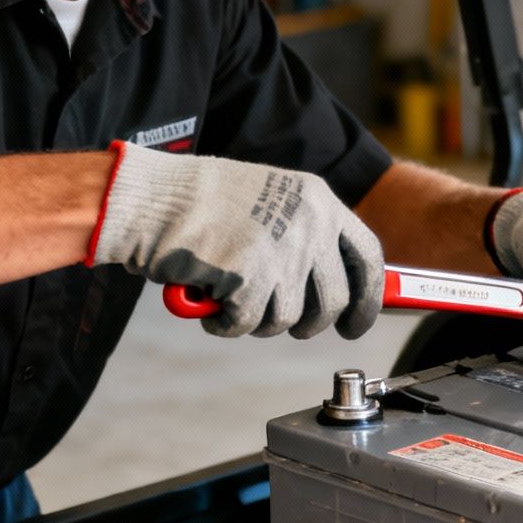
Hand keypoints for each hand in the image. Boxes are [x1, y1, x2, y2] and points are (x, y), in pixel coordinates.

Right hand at [87, 142, 383, 338]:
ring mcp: (283, 251)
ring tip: (230, 294)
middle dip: (310, 324)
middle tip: (286, 325)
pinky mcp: (251, 277)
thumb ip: (305, 235)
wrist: (152, 197)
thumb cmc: (201, 202)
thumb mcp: (272, 202)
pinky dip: (226, 323)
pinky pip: (248, 324)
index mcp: (319, 200)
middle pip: (334, 300)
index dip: (369, 299)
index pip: (369, 257)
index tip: (356, 323)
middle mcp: (310, 223)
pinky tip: (209, 302)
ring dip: (258, 319)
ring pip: (289, 319)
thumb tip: (331, 288)